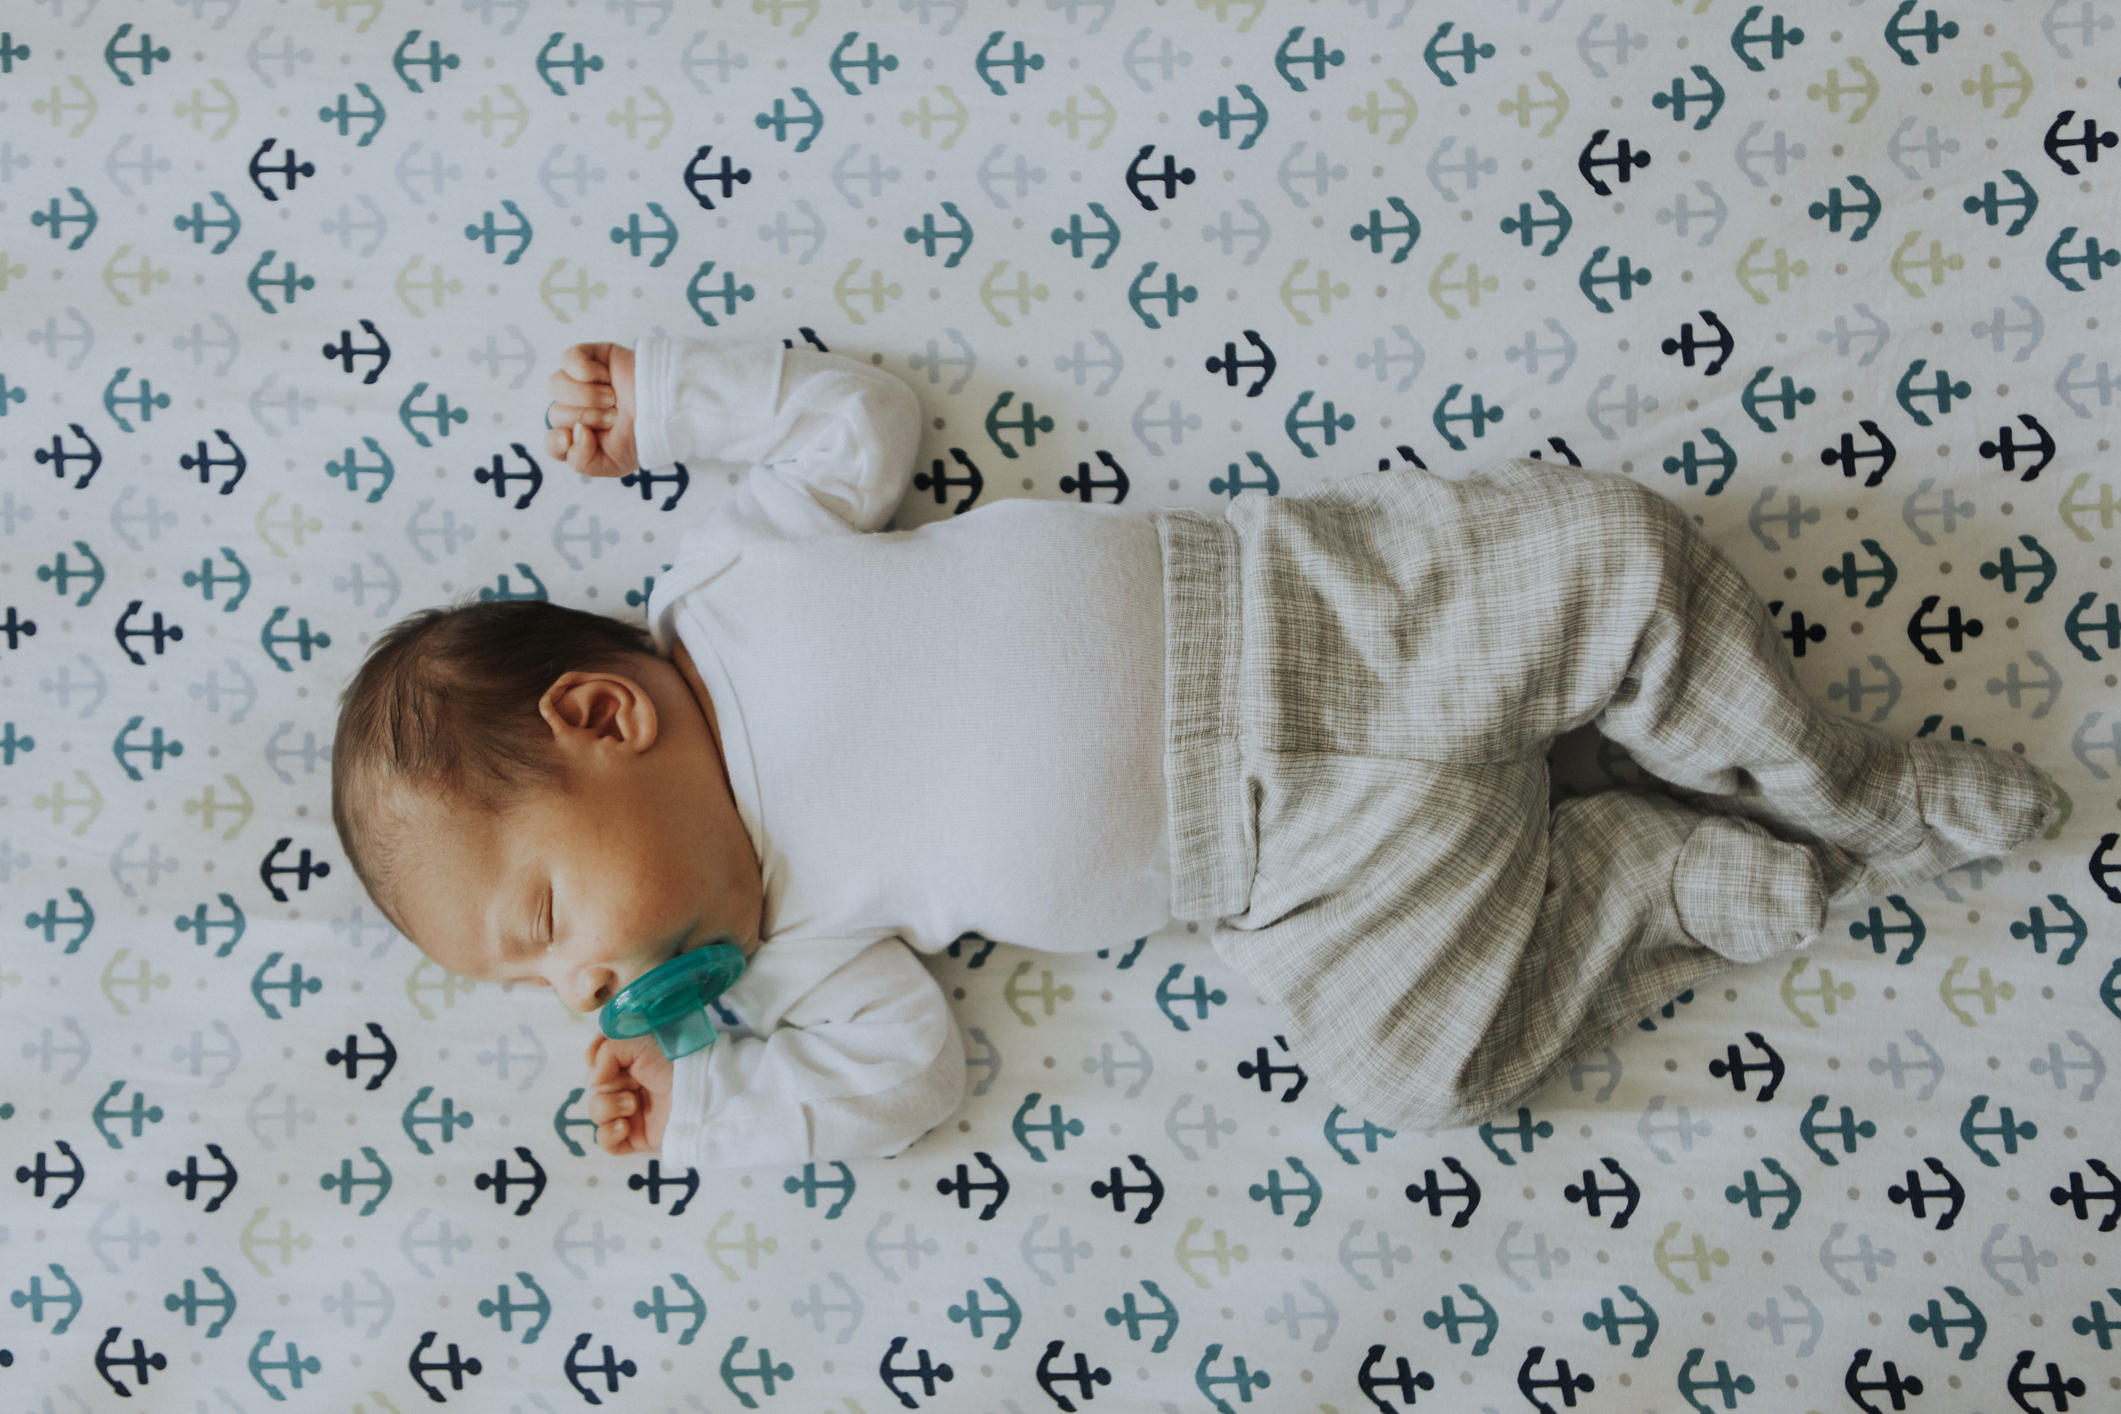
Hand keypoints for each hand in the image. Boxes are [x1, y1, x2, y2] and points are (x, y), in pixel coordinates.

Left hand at [545, 342, 637, 477]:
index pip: (552, 441)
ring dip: (587, 395)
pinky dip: (583, 369)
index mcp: (581, 436)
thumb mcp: (613, 465)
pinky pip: (567, 358)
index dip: (559, 441)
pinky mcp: (589, 356)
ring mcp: (581, 382)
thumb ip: (581, 462)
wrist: (668, 408)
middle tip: (615, 416)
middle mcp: (577, 409)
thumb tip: (572, 432)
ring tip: (612, 397)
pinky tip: (604, 376)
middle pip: (555, 413)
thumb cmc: (645, 436)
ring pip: (557, 385)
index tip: (582, 434)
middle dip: (588, 417)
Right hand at [584, 1032, 672, 1154]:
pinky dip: (609, 1134)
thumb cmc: (672, 1060)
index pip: (596, 1060)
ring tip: (632, 1104)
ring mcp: (629, 1112)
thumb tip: (593, 1079)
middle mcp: (628, 1085)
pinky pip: (605, 1141)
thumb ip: (606, 1051)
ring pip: (596, 1113)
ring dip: (609, 1107)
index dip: (594, 1060)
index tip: (595, 1059)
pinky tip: (624, 1126)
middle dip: (608, 1085)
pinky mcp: (635, 1136)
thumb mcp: (638, 1041)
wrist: (697, 1092)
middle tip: (631, 1083)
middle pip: (594, 1088)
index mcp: (629, 1061)